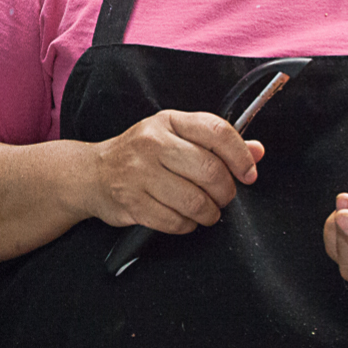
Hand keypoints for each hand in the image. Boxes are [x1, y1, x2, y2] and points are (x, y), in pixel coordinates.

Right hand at [83, 110, 264, 233]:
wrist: (91, 173)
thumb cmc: (139, 155)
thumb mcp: (175, 137)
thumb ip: (215, 144)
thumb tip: (256, 151)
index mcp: (168, 121)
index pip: (216, 132)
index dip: (240, 156)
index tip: (248, 174)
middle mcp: (152, 143)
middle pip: (209, 170)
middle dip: (225, 192)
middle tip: (223, 198)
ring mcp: (138, 173)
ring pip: (194, 201)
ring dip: (208, 213)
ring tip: (206, 211)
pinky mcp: (131, 201)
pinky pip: (174, 221)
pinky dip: (186, 225)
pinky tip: (183, 219)